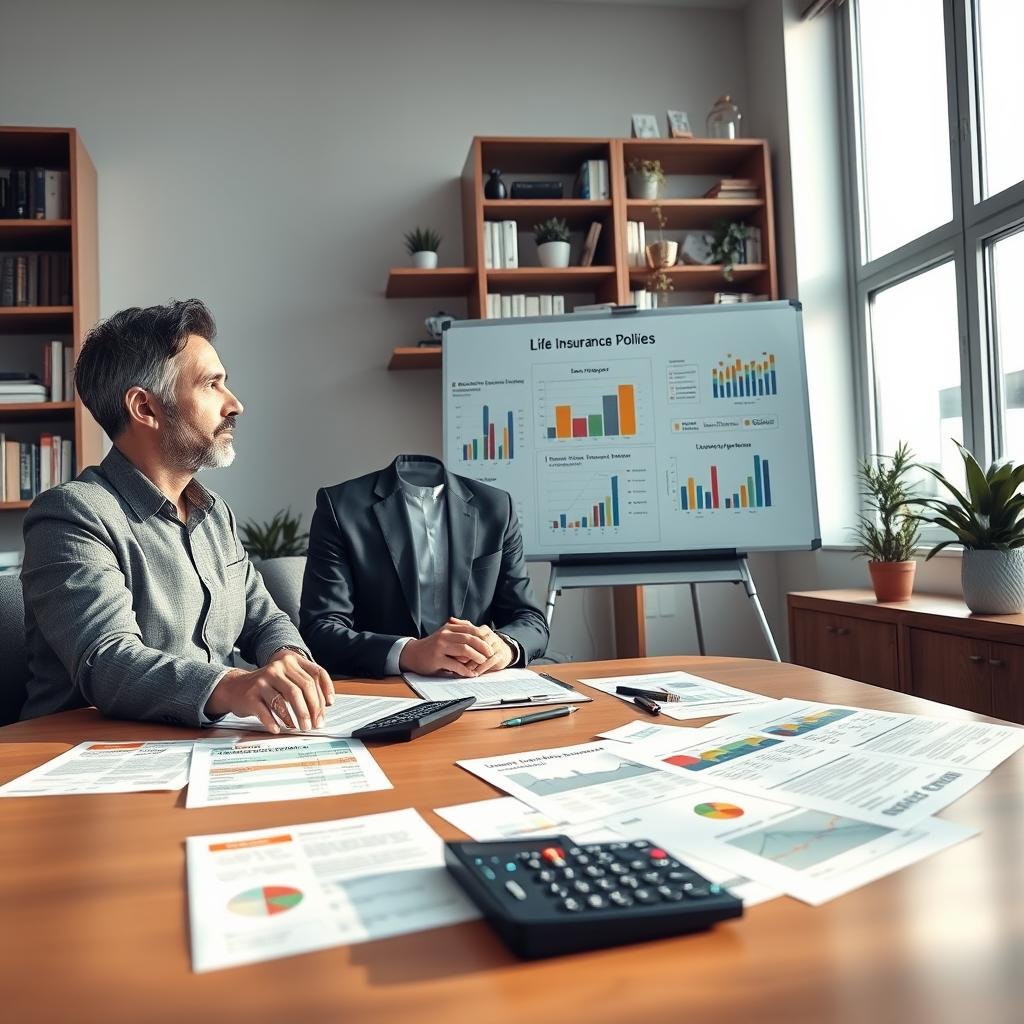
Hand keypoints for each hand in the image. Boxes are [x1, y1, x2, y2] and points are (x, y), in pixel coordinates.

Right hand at [205, 649, 334, 733]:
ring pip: (285, 699)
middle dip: (312, 709)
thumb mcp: (286, 679)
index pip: (315, 674)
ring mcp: (263, 681)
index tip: (329, 706)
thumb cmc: (267, 687)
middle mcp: (277, 667)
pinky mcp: (250, 695)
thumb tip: (323, 707)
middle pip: (302, 688)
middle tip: (315, 723)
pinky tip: (278, 729)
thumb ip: (304, 686)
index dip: (325, 690)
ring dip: (296, 716)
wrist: (235, 687)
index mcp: (291, 661)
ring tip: (300, 727)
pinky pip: (265, 711)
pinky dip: (273, 722)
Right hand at [398, 620, 492, 676]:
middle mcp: (445, 635)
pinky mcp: (436, 659)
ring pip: (463, 649)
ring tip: (483, 661)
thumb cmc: (432, 646)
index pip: (470, 630)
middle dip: (482, 646)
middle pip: (469, 638)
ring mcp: (440, 647)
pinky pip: (455, 665)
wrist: (412, 654)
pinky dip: (465, 670)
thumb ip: (459, 632)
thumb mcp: (445, 635)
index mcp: (449, 628)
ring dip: (476, 656)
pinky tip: (470, 674)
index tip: (490, 643)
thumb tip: (480, 632)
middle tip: (490, 653)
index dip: (482, 637)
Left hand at [444, 618, 513, 674]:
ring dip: (474, 662)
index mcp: (483, 630)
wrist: (504, 652)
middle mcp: (491, 636)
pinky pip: (490, 662)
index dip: (462, 642)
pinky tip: (474, 673)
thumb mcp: (474, 634)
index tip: (452, 650)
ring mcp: (497, 646)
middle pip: (478, 643)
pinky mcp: (501, 655)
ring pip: (484, 653)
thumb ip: (463, 627)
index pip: (472, 633)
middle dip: (467, 653)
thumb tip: (450, 619)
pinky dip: (481, 668)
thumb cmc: (484, 644)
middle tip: (457, 660)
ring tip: (464, 668)